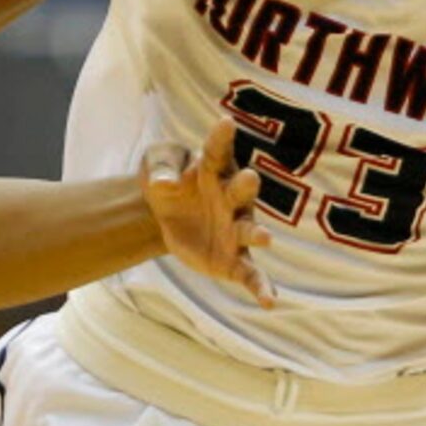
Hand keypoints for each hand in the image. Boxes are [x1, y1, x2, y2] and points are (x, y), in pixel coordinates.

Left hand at [143, 117, 274, 306]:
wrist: (163, 216)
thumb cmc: (165, 179)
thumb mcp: (155, 165)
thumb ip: (159, 168)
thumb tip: (163, 183)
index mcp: (213, 168)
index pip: (217, 150)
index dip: (221, 137)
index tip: (225, 123)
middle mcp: (232, 197)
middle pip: (242, 189)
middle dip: (245, 185)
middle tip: (248, 178)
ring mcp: (235, 228)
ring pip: (250, 231)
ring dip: (258, 234)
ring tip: (265, 239)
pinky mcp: (232, 259)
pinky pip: (250, 274)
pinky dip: (261, 287)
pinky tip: (270, 302)